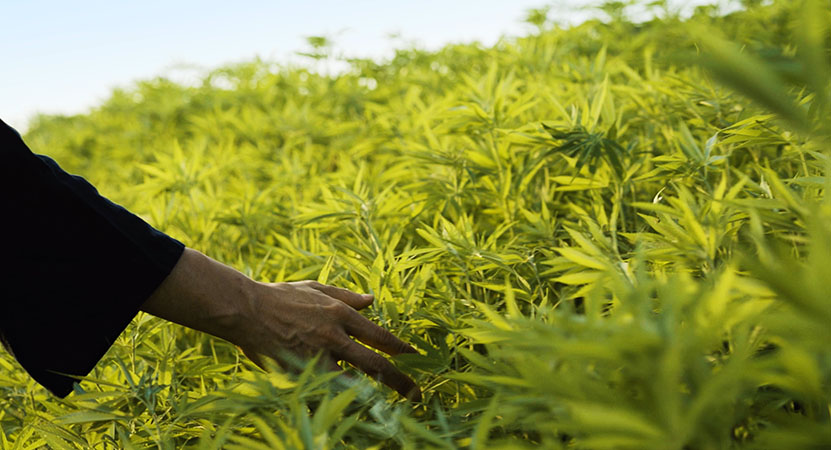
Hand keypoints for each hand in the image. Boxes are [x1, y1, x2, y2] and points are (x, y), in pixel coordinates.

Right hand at [237, 281, 419, 400]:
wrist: (245, 310)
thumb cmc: (280, 296)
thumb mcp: (316, 288)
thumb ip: (345, 296)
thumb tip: (372, 300)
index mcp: (340, 315)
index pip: (380, 336)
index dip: (400, 348)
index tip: (414, 357)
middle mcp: (333, 337)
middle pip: (375, 365)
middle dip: (400, 380)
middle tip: (416, 394)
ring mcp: (316, 358)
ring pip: (353, 385)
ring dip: (373, 398)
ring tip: (390, 410)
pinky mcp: (298, 374)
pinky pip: (324, 393)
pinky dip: (338, 403)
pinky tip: (352, 413)